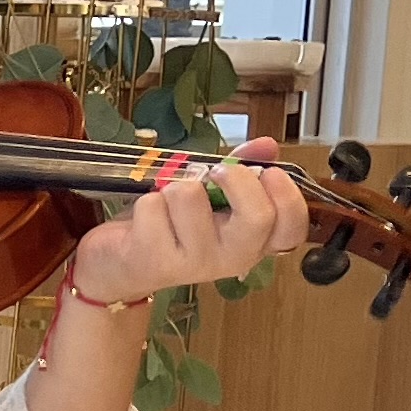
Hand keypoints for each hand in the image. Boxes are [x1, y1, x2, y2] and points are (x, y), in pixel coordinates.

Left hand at [67, 137, 310, 306]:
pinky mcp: (155, 260)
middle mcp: (232, 257)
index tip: (268, 172)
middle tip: (215, 173)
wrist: (118, 266)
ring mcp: (195, 263)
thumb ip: (240, 170)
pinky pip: (153, 206)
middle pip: (257, 216)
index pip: (293, 228)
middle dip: (235, 179)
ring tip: (166, 203)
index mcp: (252, 241)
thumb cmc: (169, 225)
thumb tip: (267, 145)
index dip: (288, 196)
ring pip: (191, 198)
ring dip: (174, 186)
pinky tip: (143, 219)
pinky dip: (145, 201)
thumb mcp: (209, 197)